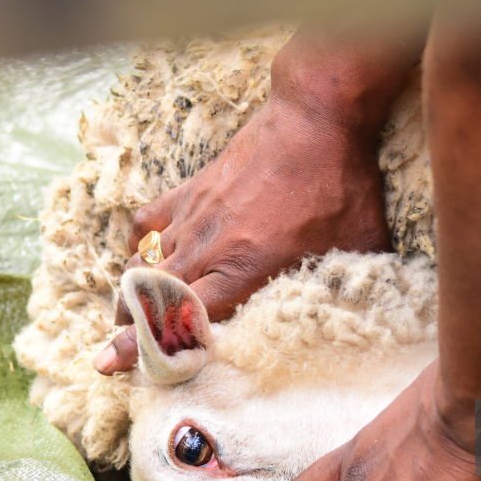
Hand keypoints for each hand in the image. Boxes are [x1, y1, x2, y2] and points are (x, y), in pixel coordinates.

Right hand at [93, 94, 390, 373]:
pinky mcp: (192, 189)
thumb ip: (352, 285)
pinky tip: (141, 254)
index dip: (143, 346)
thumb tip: (371, 314)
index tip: (110, 362)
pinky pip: (148, 221)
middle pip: (151, 298)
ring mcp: (195, 216)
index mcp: (244, 271)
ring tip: (127, 315)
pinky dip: (139, 243)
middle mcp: (210, 248)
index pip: (181, 320)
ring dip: (134, 293)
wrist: (316, 119)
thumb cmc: (342, 186)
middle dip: (126, 328)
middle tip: (110, 354)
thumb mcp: (358, 247)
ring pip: (147, 265)